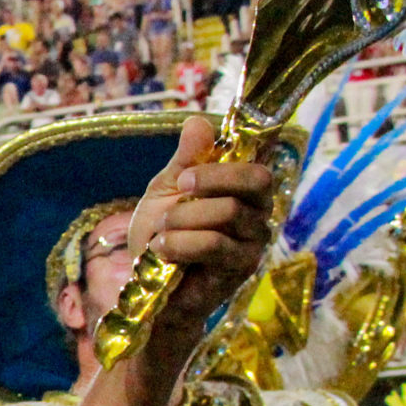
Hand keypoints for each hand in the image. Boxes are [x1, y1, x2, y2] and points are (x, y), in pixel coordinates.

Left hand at [126, 116, 275, 352]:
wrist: (147, 284)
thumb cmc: (162, 234)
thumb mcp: (166, 190)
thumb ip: (186, 159)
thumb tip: (199, 121)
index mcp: (244, 191)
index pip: (257, 165)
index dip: (226, 165)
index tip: (184, 176)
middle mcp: (258, 214)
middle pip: (256, 181)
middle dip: (211, 181)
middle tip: (178, 192)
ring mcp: (254, 243)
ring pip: (230, 212)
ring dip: (185, 218)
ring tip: (161, 232)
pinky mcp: (240, 270)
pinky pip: (216, 245)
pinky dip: (182, 243)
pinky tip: (162, 249)